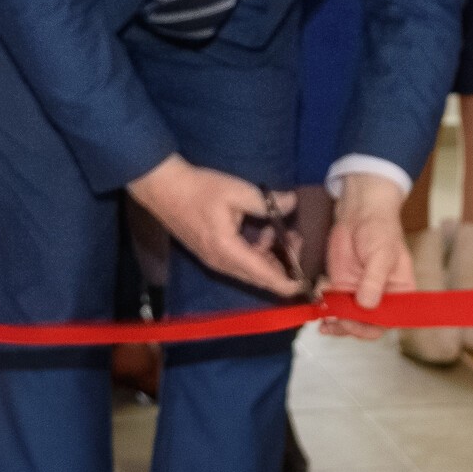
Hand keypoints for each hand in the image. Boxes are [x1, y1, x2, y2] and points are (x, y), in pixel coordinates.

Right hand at [127, 157, 302, 297]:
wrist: (162, 188)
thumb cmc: (198, 189)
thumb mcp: (235, 190)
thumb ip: (267, 201)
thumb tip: (292, 203)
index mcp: (229, 252)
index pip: (266, 277)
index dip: (290, 283)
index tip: (310, 279)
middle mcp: (222, 264)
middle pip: (261, 278)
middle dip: (284, 264)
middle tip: (297, 238)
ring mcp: (215, 261)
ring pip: (252, 271)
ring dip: (271, 257)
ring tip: (283, 231)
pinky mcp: (212, 255)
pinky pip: (242, 263)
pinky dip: (258, 252)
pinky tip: (263, 231)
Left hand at [318, 174, 413, 339]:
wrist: (359, 213)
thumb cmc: (380, 231)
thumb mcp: (382, 254)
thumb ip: (374, 280)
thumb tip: (366, 305)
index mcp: (400, 294)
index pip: (391, 320)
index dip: (374, 327)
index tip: (357, 324)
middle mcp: (381, 298)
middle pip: (368, 324)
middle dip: (352, 327)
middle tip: (337, 321)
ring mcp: (360, 294)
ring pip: (350, 320)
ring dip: (337, 325)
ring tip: (326, 324)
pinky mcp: (342, 288)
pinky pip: (336, 308)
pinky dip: (328, 314)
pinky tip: (320, 313)